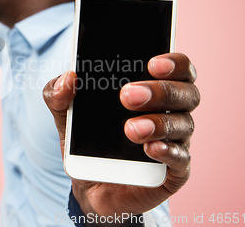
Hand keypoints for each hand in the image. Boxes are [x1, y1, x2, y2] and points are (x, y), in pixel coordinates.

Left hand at [42, 53, 199, 223]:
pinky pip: (181, 159)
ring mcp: (177, 140)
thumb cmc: (87, 138)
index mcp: (152, 86)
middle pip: (185, 92)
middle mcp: (171, 110)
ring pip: (183, 124)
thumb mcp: (65, 113)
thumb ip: (58, 92)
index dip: (173, 62)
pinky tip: (149, 148)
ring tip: (130, 129)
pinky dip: (167, 151)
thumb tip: (68, 77)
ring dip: (159, 123)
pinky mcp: (175, 170)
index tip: (151, 63)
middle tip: (127, 96)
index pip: (178, 67)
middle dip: (159, 91)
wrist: (88, 182)